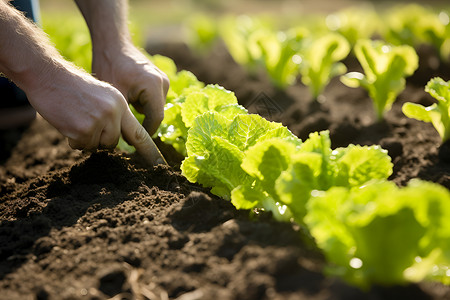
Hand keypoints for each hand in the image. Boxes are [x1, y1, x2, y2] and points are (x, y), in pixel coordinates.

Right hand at [27, 63, 164, 164]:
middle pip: (113, 142)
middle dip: (100, 138)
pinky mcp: (84, 129)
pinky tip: (67, 121)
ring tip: (76, 118)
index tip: (158, 165)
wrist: (48, 75)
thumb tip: (119, 137)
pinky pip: (81, 146)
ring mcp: (100, 121)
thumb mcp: (102, 96)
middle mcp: (114, 113)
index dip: (149, 151)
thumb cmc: (72, 87)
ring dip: (85, 138)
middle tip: (86, 120)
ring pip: (97, 146)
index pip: (139, 133)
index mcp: (121, 104)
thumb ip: (115, 115)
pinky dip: (72, 139)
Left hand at [92, 43, 168, 134]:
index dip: (144, 133)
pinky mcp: (161, 79)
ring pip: (155, 108)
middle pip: (156, 114)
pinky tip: (128, 102)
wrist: (112, 44)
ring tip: (124, 114)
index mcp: (154, 86)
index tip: (130, 142)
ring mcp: (164, 80)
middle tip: (124, 131)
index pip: (155, 119)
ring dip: (142, 114)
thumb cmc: (110, 67)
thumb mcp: (115, 97)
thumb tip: (129, 141)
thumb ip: (125, 118)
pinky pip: (154, 100)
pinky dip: (143, 105)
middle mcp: (163, 83)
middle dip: (142, 124)